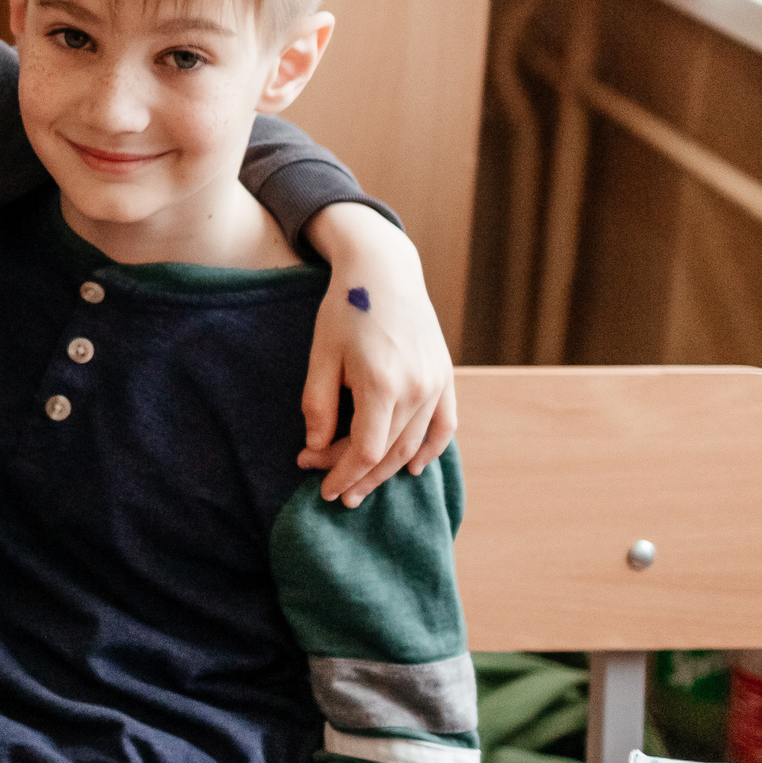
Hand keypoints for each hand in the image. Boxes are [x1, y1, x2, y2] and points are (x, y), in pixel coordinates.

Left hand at [295, 204, 455, 505]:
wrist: (384, 270)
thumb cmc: (344, 309)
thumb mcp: (321, 355)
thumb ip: (318, 405)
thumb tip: (316, 447)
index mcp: (382, 384)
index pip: (365, 451)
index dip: (342, 474)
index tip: (322, 488)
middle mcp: (417, 389)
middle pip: (389, 454)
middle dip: (359, 477)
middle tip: (335, 492)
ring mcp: (436, 384)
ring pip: (414, 445)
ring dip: (388, 470)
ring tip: (362, 485)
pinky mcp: (445, 376)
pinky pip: (444, 426)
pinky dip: (431, 450)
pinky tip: (412, 468)